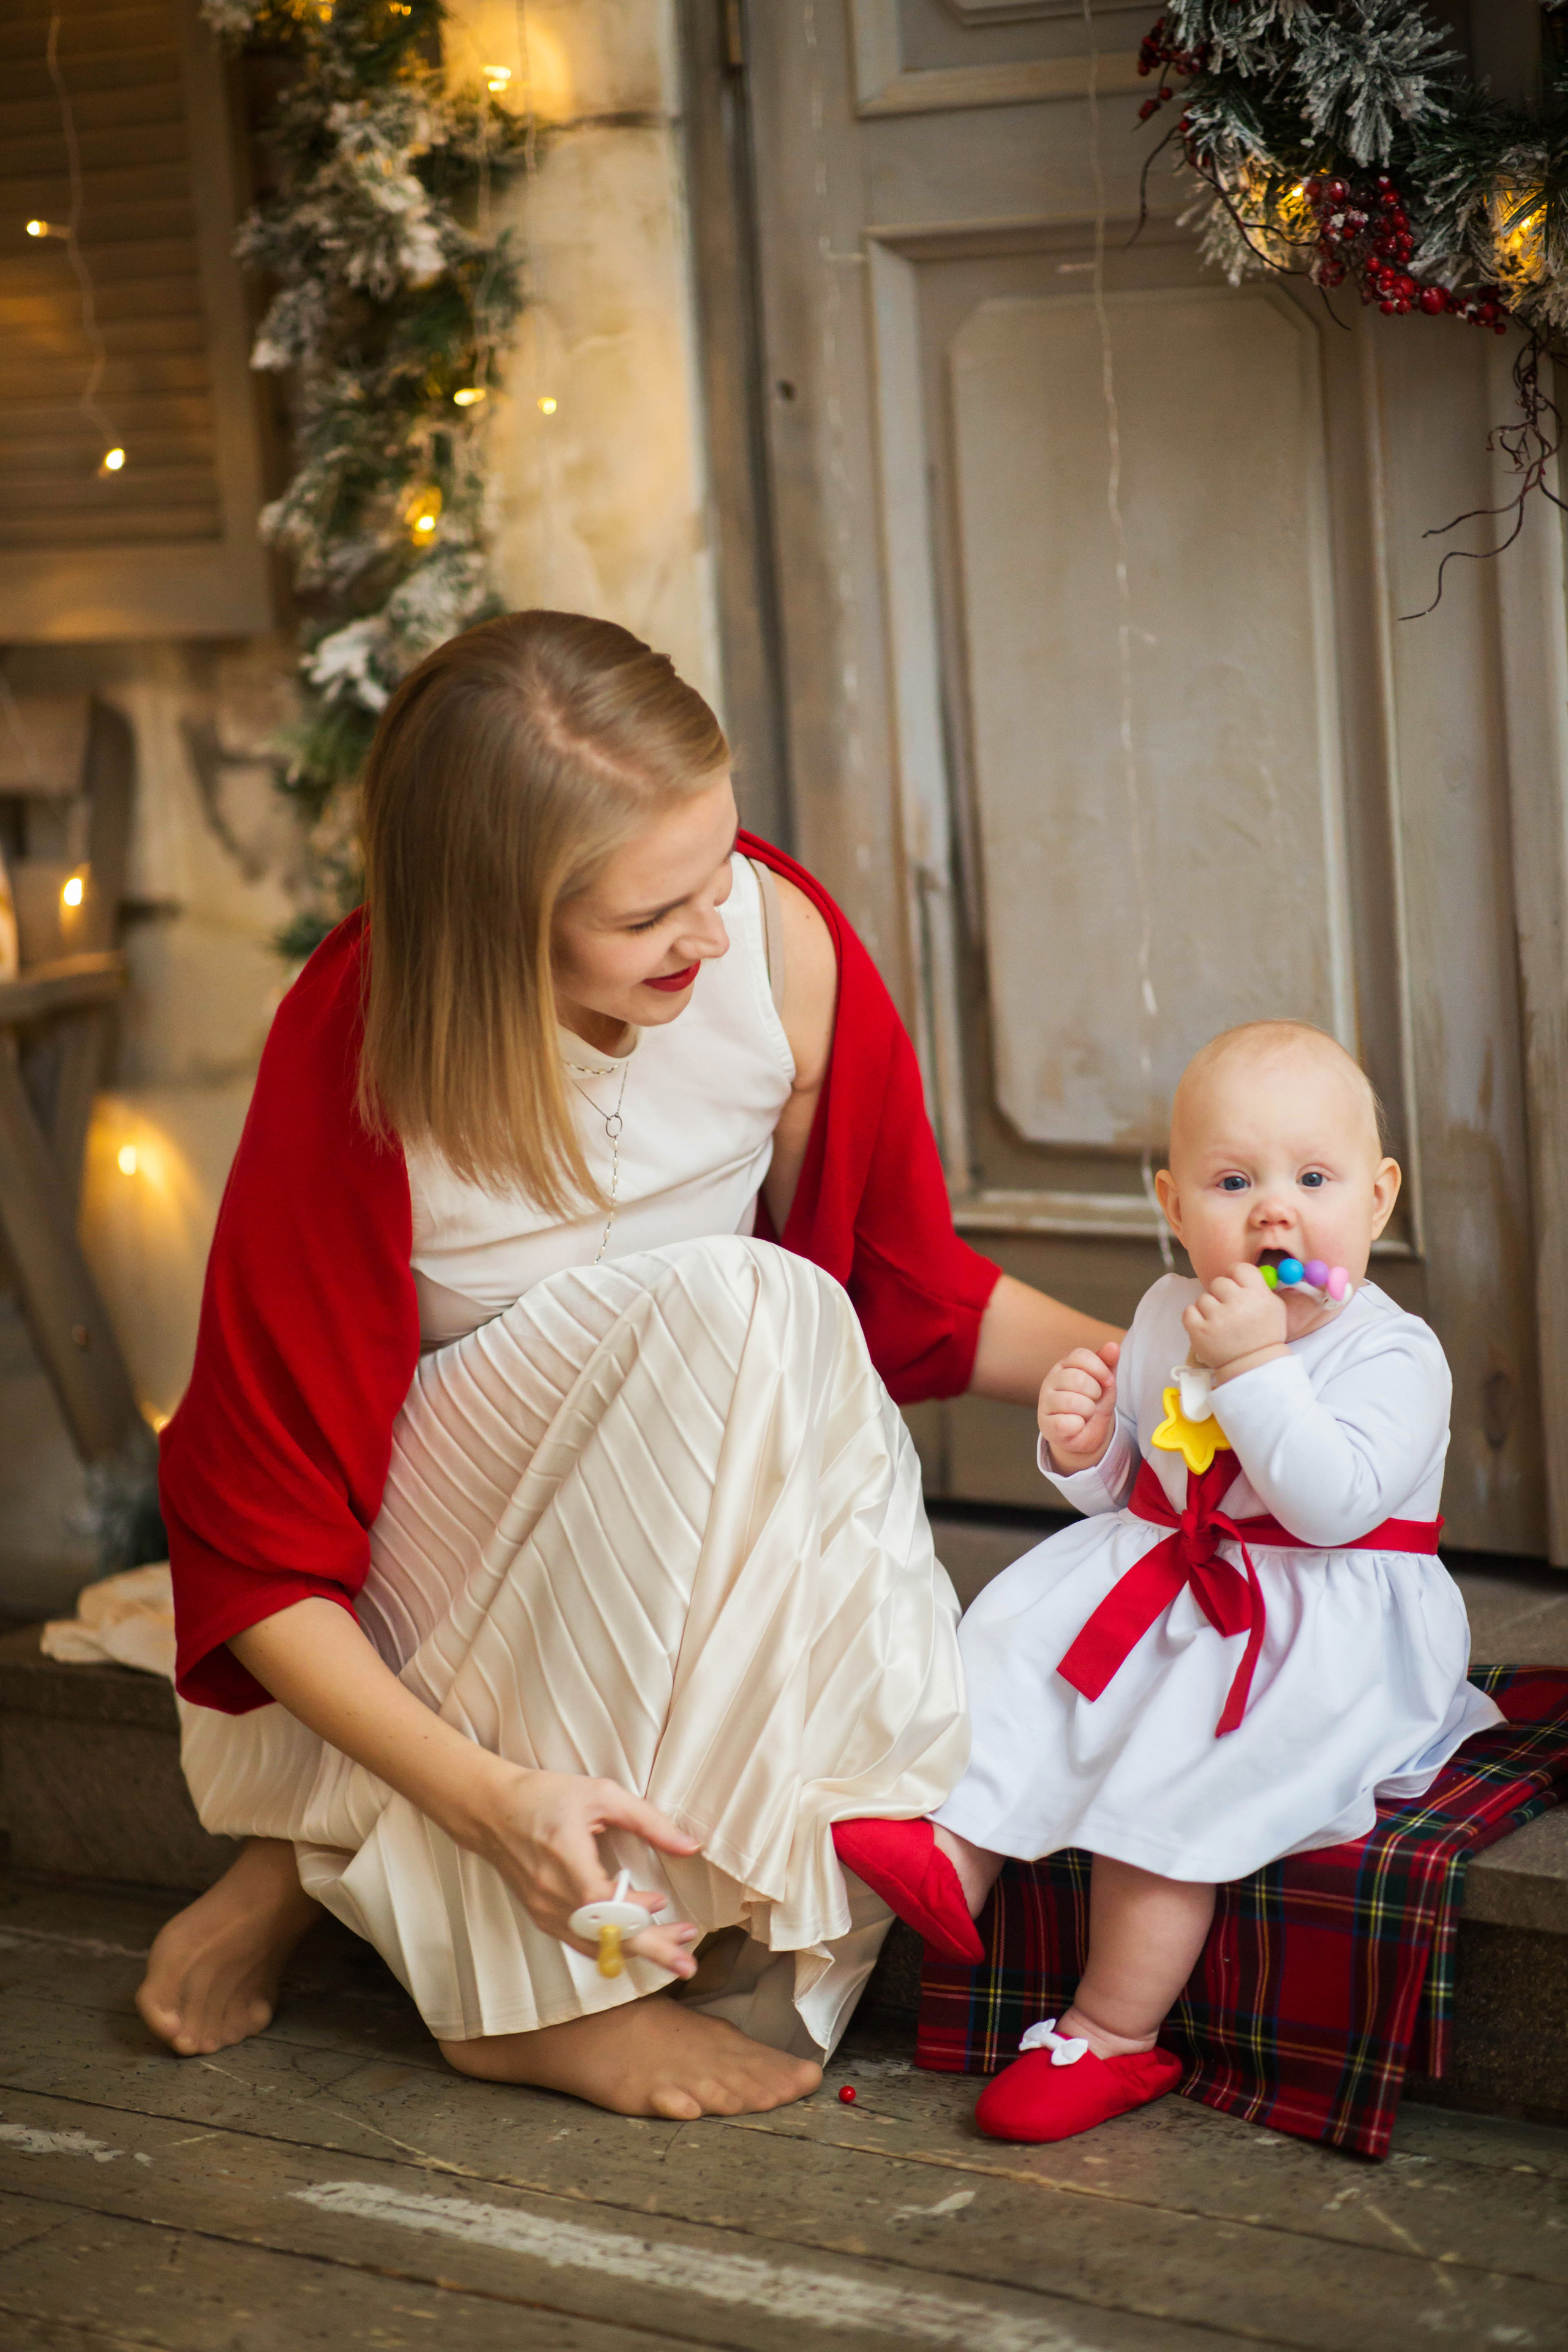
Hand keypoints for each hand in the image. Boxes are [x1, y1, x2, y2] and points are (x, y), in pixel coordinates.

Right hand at [470, 1767, 703, 1976]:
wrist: (491, 1811)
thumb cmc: (545, 1796)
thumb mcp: (601, 1795)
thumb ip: (648, 1821)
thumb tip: (690, 1847)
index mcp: (566, 1859)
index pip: (605, 1903)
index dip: (637, 1912)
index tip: (664, 1904)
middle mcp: (552, 1894)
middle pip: (606, 1936)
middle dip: (651, 1950)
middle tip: (688, 1963)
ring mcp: (545, 1911)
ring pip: (596, 1946)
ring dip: (635, 1951)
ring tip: (672, 1952)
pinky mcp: (543, 1917)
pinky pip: (581, 1942)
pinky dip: (610, 1945)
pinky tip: (635, 1941)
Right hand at [1038, 1340, 1120, 1472]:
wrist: (1086, 1434)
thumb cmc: (1093, 1403)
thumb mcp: (1104, 1382)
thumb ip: (1108, 1363)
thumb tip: (1113, 1345)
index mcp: (1065, 1365)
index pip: (1080, 1355)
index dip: (1100, 1369)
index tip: (1108, 1382)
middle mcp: (1050, 1380)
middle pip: (1078, 1379)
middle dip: (1095, 1393)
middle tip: (1093, 1400)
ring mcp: (1045, 1402)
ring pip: (1073, 1402)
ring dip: (1088, 1411)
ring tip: (1084, 1413)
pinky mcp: (1045, 1424)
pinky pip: (1068, 1423)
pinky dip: (1079, 1427)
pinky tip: (1075, 1426)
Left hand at [1183, 1262, 1288, 1381]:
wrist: (1253, 1366)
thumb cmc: (1264, 1336)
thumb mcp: (1275, 1307)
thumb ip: (1260, 1286)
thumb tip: (1245, 1271)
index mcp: (1257, 1294)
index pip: (1239, 1268)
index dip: (1234, 1276)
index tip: (1234, 1286)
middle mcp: (1237, 1302)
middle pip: (1219, 1282)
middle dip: (1222, 1295)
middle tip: (1228, 1311)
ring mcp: (1217, 1317)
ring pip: (1203, 1298)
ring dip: (1209, 1309)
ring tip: (1220, 1324)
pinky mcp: (1199, 1330)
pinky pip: (1189, 1311)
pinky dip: (1195, 1318)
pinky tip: (1207, 1327)